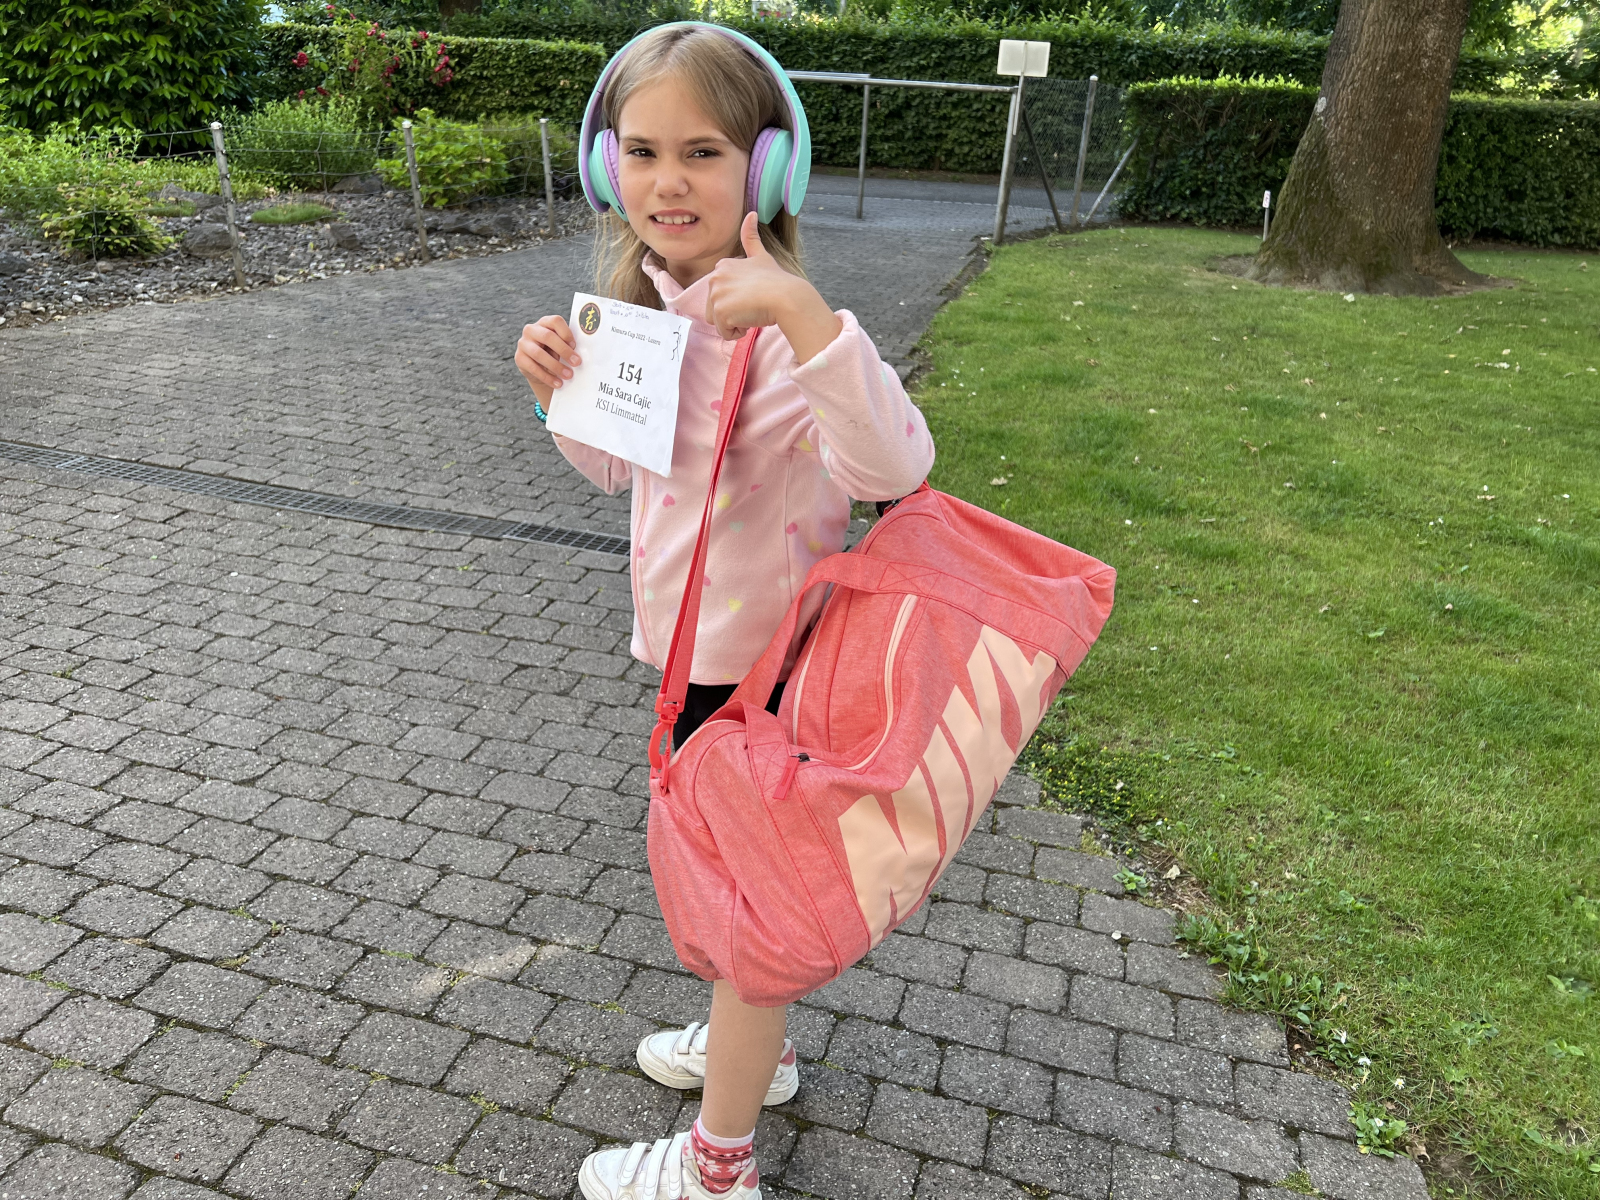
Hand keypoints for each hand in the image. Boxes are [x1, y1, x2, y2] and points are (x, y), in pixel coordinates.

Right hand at [515, 315, 579, 406]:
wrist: (540, 367)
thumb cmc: (555, 353)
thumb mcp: (561, 346)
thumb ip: (569, 346)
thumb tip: (580, 355)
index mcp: (545, 322)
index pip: (555, 321)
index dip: (566, 333)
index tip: (575, 346)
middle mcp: (531, 330)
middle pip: (547, 336)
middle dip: (564, 350)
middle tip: (577, 363)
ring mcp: (523, 343)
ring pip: (539, 354)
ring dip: (556, 366)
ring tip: (568, 375)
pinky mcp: (519, 358)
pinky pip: (533, 368)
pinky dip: (547, 377)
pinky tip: (558, 383)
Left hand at [704, 212, 801, 340]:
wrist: (786, 297)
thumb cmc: (777, 280)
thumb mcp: (761, 256)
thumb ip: (751, 237)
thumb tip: (751, 212)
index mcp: (722, 266)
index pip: (721, 294)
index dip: (738, 299)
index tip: (753, 295)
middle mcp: (715, 277)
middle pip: (715, 309)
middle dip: (734, 313)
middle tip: (754, 305)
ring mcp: (716, 294)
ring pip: (718, 322)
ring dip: (735, 323)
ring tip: (751, 312)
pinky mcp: (720, 311)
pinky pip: (723, 332)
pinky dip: (737, 332)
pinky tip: (750, 320)